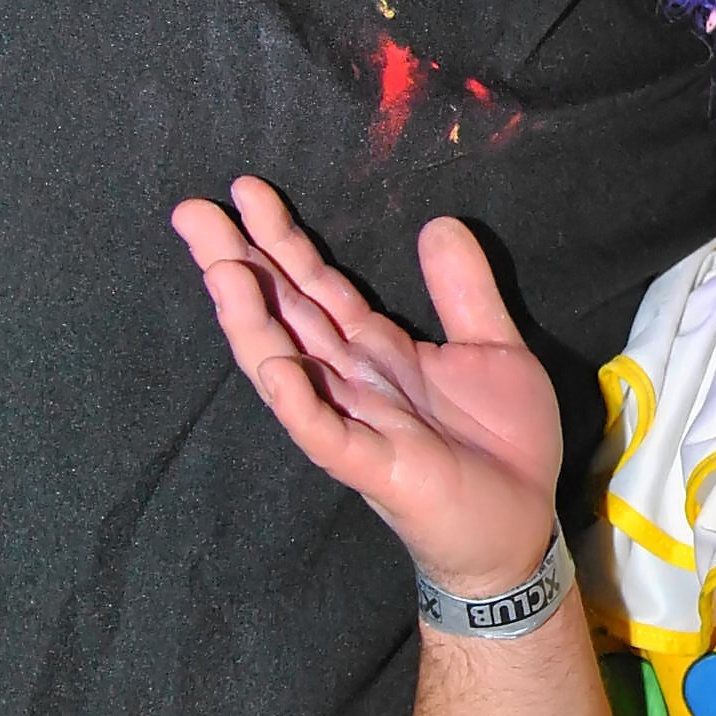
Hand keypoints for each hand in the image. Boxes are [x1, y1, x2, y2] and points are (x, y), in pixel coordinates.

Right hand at [173, 177, 562, 594]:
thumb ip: (463, 290)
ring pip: (287, 364)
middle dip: (239, 263)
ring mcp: (355, 422)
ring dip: (252, 319)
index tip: (245, 190)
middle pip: (285, 313)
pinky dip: (296, 398)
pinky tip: (274, 363)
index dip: (282, 239)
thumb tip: (437, 221)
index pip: (317, 285)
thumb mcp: (494, 347)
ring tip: (220, 268)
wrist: (523, 525)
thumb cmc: (504, 445)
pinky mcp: (372, 465)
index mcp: (377, 351)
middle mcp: (351, 381)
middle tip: (192, 212)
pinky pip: (322, 431)